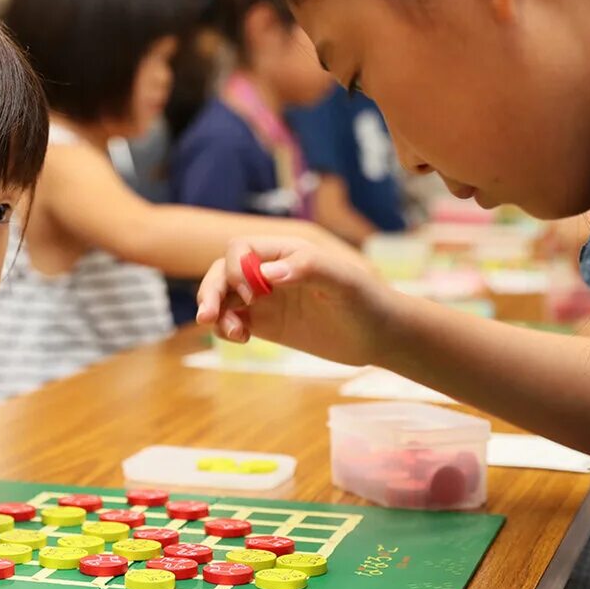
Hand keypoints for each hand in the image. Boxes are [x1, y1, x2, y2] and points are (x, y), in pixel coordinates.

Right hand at [195, 236, 400, 367]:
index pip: (241, 250)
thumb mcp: (344, 280)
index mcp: (285, 252)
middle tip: (208, 317)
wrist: (381, 335)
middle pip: (223, 272)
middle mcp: (270, 272)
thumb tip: (266, 274)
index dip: (235, 269)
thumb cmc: (368, 300)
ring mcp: (266, 298)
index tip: (253, 294)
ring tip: (231, 334)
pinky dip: (226, 328)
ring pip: (223, 297)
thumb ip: (307, 268)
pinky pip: (233, 320)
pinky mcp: (267, 324)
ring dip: (215, 312)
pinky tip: (241, 339)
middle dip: (211, 291)